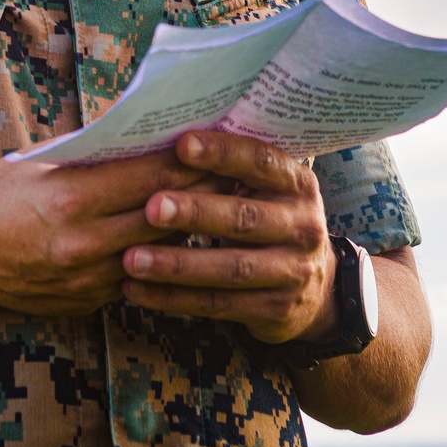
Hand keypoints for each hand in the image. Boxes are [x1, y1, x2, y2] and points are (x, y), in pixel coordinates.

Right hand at [0, 148, 226, 316]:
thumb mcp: (39, 162)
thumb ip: (92, 156)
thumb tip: (145, 138)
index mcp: (72, 199)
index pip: (150, 178)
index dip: (190, 161)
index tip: (218, 143)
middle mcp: (84, 243)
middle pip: (164, 215)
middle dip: (203, 192)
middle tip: (237, 170)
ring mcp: (88, 279)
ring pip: (159, 252)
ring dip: (190, 228)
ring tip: (220, 205)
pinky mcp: (88, 302)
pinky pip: (136, 276)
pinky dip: (159, 256)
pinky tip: (179, 240)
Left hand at [120, 130, 337, 343]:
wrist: (315, 286)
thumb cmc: (266, 215)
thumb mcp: (264, 188)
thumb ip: (228, 167)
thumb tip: (162, 135)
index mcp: (298, 184)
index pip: (261, 161)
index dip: (222, 153)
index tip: (181, 145)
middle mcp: (303, 226)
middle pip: (244, 218)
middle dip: (195, 212)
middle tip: (151, 207)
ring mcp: (293, 272)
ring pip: (229, 269)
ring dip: (176, 265)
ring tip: (131, 260)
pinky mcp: (276, 310)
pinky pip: (218, 304)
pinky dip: (173, 298)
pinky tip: (136, 290)